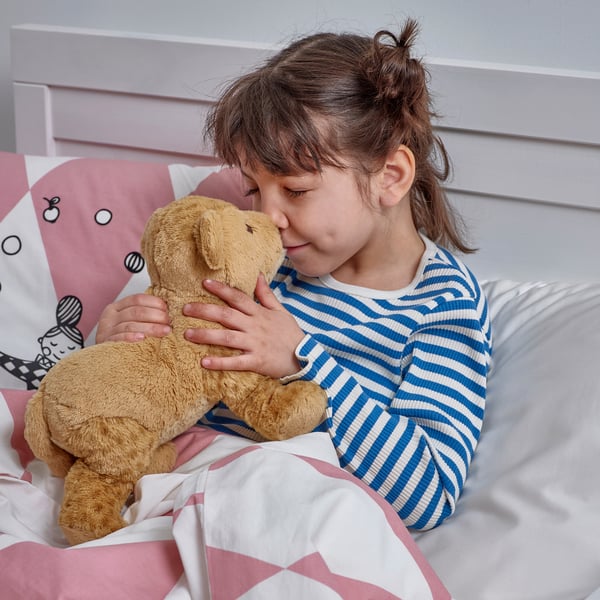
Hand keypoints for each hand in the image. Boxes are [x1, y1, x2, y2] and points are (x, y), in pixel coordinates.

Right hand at [95, 294, 170, 343]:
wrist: (105, 360)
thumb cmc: (123, 339)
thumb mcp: (130, 323)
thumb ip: (143, 315)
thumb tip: (167, 311)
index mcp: (117, 307)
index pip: (137, 299)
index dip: (154, 302)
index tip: (167, 309)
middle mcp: (110, 317)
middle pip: (136, 311)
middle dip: (156, 315)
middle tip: (169, 322)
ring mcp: (106, 330)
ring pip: (131, 325)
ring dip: (151, 327)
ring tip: (165, 331)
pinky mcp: (106, 344)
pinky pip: (119, 338)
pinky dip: (132, 337)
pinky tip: (143, 338)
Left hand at [183, 275, 304, 378]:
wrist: (305, 357)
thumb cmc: (290, 334)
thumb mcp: (281, 311)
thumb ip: (266, 294)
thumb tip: (257, 275)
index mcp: (259, 313)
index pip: (237, 298)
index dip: (221, 290)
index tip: (204, 283)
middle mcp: (255, 327)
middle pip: (226, 316)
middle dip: (204, 311)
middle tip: (184, 309)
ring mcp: (255, 344)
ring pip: (227, 338)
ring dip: (206, 336)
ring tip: (187, 334)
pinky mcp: (257, 362)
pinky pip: (236, 362)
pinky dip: (220, 362)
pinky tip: (204, 362)